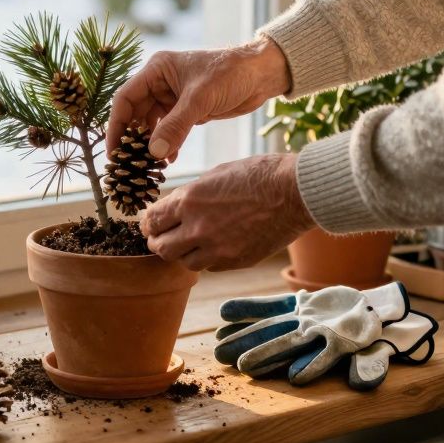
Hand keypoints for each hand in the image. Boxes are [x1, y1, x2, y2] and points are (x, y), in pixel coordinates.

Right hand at [106, 38, 290, 161]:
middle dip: (132, 140)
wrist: (262, 74)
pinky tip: (169, 161)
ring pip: (152, 125)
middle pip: (135, 114)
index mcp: (156, 70)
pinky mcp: (188, 111)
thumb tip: (153, 153)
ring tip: (148, 166)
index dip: (117, 126)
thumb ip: (176, 126)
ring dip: (150, 145)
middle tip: (127, 165)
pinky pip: (170, 131)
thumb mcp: (200, 99)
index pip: (125, 99)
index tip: (115, 152)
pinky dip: (168, 146)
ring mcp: (173, 98)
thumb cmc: (231, 73)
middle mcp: (160, 83)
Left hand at [141, 154, 313, 271]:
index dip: (148, 223)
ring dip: (182, 254)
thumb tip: (176, 206)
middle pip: (161, 248)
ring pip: (183, 262)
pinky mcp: (235, 261)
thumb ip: (192, 195)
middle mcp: (198, 228)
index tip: (151, 223)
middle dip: (158, 242)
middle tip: (162, 237)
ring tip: (189, 244)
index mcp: (189, 200)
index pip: (152, 221)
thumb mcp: (216, 174)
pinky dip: (206, 259)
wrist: (295, 192)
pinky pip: (209, 267)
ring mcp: (217, 248)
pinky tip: (213, 247)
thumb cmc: (259, 175)